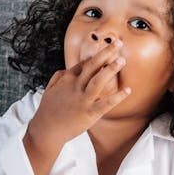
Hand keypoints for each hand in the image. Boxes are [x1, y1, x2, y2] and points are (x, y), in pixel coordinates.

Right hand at [23, 40, 130, 174]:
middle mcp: (75, 87)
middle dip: (105, 53)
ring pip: (98, 81)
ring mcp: (82, 100)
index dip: (97, 55)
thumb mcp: (49, 90)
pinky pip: (105, 104)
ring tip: (122, 59)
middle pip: (92, 66)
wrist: (45, 131)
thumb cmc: (47, 111)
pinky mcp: (88, 113)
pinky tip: (128, 90)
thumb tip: (66, 69)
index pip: (84, 64)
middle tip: (117, 43)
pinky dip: (117, 97)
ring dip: (110, 69)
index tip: (108, 48)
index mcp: (66, 80)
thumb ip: (58, 78)